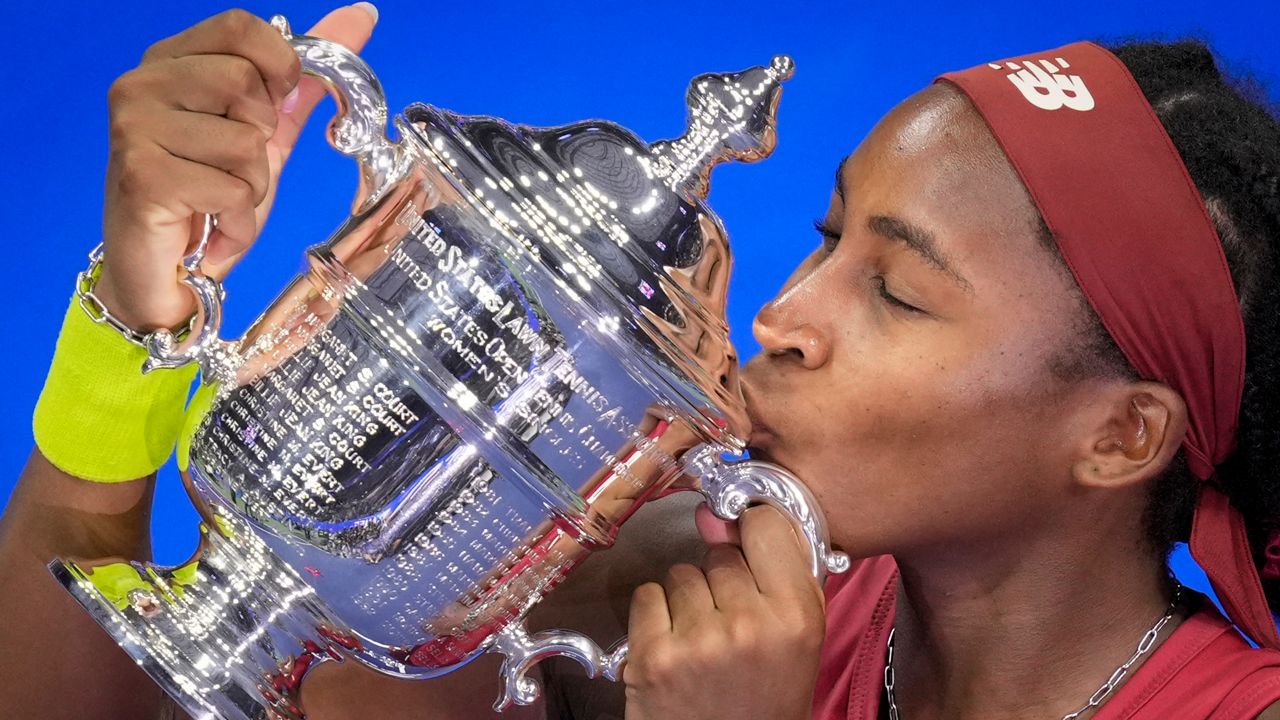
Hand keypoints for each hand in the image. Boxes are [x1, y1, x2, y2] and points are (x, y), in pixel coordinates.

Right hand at [95, 5, 377, 331]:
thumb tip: (360, 16)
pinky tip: (210, 226)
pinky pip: (234, 189)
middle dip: (261, 140)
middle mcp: (141, 84)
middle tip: (232, 169)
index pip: (241, 27)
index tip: (273, 106)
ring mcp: (134, 127)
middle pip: (246, 84)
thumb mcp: (267, 133)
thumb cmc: (209, 198)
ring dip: (251, 186)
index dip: (277, 67)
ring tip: (218, 201)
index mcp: (170, 61)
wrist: (166, 272)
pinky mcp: (142, 176)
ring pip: (246, 143)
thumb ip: (304, 79)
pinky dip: (238, 219)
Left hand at [623, 504, 825, 719]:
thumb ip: (779, 573)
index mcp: (796, 618)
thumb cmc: (766, 701)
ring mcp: (698, 640)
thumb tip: (721, 518)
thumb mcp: (800, 639)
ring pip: (680, 574)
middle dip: (720, 581)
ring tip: (701, 640)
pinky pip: (647, 595)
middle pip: (719, 555)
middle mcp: (749, 625)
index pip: (766, 526)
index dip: (753, 532)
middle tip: (730, 625)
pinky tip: (673, 647)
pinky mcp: (654, 656)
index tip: (749, 543)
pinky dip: (654, 617)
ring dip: (685, 600)